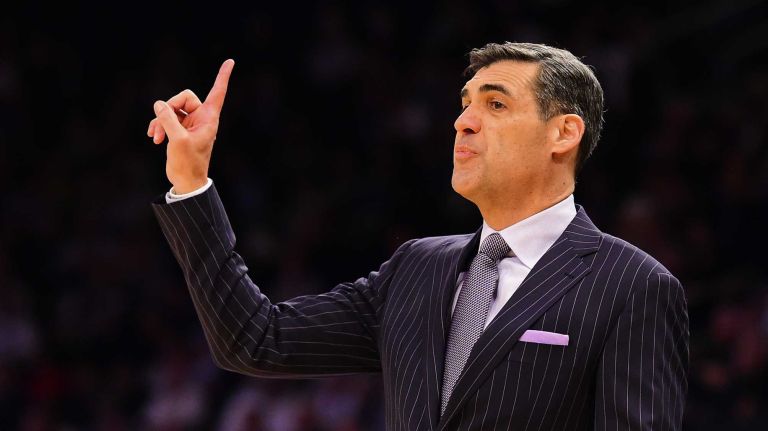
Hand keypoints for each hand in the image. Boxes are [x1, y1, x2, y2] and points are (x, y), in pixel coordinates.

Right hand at [148, 59, 234, 193]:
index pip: (218, 93)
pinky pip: (167, 119)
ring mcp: (190, 124)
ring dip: (160, 120)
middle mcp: (202, 119)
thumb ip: (168, 120)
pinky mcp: (180, 130)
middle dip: (168, 108)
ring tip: (155, 136)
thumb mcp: (177, 141)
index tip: (230, 61)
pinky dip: (159, 126)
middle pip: (183, 98)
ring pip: (172, 109)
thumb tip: (159, 103)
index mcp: (209, 119)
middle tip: (161, 125)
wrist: (186, 182)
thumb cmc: (188, 164)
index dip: (223, 77)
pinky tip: (154, 138)